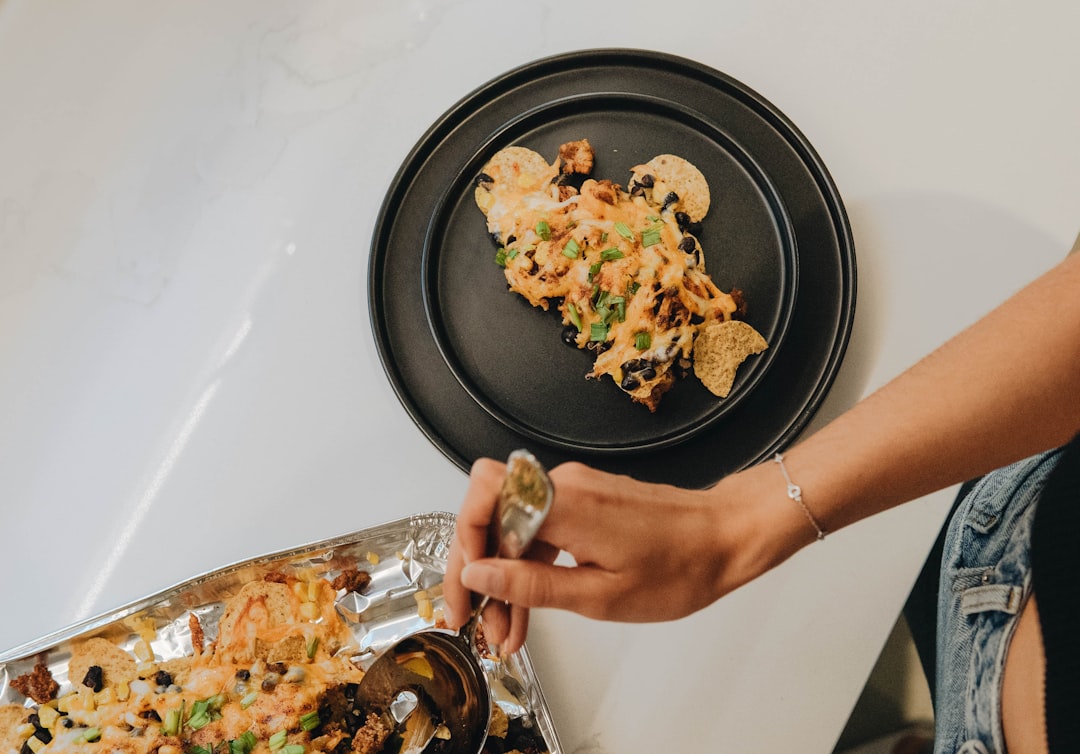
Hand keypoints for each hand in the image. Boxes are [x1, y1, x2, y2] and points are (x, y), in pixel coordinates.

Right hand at [443, 457, 790, 654]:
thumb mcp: (600, 596)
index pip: (482, 500)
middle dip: (477, 570)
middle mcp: (563, 484)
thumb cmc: (681, 566)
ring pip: (513, 525)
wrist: (726, 537)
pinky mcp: (584, 497)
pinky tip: (528, 602)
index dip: (463, 547)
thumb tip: (480, 574)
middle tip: (478, 620)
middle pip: (491, 515)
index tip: (464, 592)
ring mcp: (574, 488)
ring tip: (506, 628)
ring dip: (502, 574)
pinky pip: (539, 525)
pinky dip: (528, 563)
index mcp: (564, 504)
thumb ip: (532, 584)